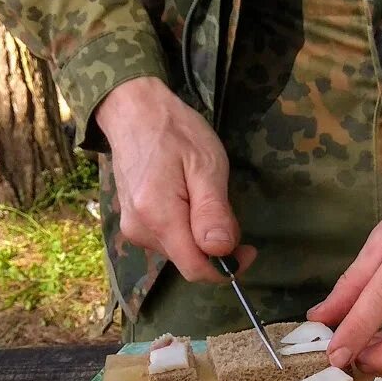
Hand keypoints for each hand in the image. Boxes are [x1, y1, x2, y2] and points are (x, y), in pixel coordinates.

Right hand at [96, 76, 253, 281]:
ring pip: (180, 250)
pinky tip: (187, 197)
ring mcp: (133, 228)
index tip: (248, 249)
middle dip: (215, 245)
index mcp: (158, 218)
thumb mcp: (206, 166)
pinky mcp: (133, 223)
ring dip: (200, 234)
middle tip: (225, 204)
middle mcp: (140, 231)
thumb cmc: (174, 131)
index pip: (195, 269)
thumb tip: (221, 251)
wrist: (133, 111)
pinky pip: (168, 238)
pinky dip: (186, 227)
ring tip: (202, 193)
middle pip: (189, 260)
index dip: (227, 267)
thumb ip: (213, 212)